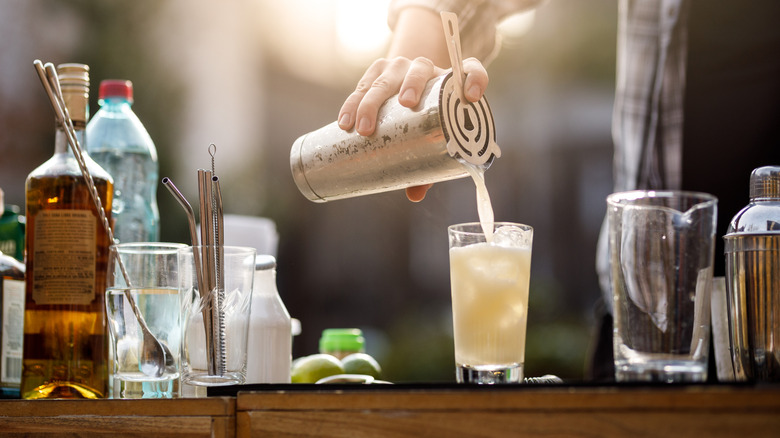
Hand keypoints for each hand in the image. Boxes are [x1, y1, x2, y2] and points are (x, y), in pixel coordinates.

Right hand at [338, 56, 488, 200]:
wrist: (409, 88)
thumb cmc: (428, 117)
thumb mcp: (435, 137)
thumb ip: (432, 163)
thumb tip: (415, 195)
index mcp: (452, 80)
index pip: (472, 72)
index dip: (476, 81)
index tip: (472, 98)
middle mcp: (428, 67)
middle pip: (419, 71)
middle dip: (406, 90)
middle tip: (400, 118)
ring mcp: (401, 65)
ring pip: (385, 78)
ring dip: (369, 102)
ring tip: (358, 128)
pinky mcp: (379, 70)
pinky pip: (364, 83)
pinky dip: (352, 101)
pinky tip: (344, 120)